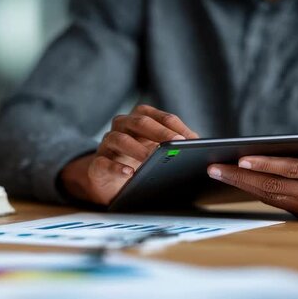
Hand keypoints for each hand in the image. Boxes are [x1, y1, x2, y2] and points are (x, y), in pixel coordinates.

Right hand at [60, 105, 197, 204]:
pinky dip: (117, 167)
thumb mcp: (157, 151)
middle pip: (139, 122)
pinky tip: (129, 173)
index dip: (176, 126)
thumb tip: (201, 146)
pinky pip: (104, 163)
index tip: (191, 139)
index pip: (159, 116)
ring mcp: (107, 144)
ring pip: (119, 139)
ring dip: (137, 148)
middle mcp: (121, 126)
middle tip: (176, 143)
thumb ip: (174, 145)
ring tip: (151, 159)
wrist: (108, 181)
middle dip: (160, 132)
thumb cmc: (138, 162)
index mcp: (139, 119)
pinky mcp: (97, 164)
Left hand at [207, 125, 297, 219]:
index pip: (292, 170)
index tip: (241, 159)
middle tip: (215, 168)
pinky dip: (253, 191)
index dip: (266, 165)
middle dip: (241, 177)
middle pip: (274, 186)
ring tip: (218, 173)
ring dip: (241, 185)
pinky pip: (274, 202)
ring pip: (270, 197)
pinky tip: (235, 181)